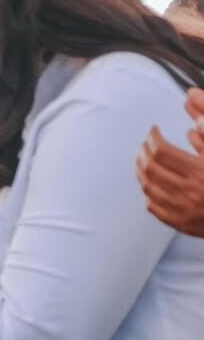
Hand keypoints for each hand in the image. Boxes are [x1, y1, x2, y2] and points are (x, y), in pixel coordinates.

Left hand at [137, 117, 203, 238]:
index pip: (163, 151)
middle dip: (144, 152)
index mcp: (200, 172)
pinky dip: (149, 192)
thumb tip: (195, 117)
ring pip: (148, 187)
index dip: (153, 138)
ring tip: (143, 159)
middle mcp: (189, 191)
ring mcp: (181, 209)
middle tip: (145, 143)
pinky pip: (153, 207)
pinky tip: (151, 183)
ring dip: (141, 171)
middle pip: (151, 169)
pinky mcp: (178, 223)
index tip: (154, 130)